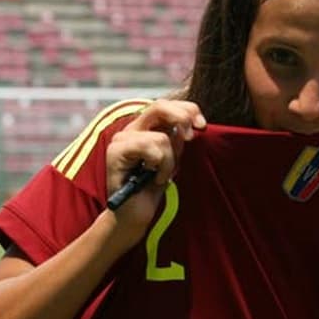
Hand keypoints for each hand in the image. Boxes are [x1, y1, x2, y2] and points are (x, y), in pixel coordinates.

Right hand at [105, 100, 205, 246]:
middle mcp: (133, 129)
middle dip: (182, 118)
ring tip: (160, 176)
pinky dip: (159, 166)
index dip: (189, 109)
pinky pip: (151, 148)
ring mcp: (122, 139)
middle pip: (160, 105)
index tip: (203, 126)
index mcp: (147, 127)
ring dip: (169, 161)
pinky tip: (151, 178)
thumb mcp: (172, 159)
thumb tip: (189, 125)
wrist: (134, 214)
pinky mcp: (115, 151)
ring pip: (161, 136)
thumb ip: (178, 140)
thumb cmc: (152, 188)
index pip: (168, 104)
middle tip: (190, 137)